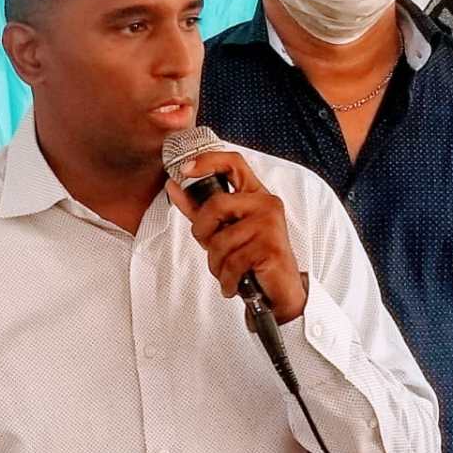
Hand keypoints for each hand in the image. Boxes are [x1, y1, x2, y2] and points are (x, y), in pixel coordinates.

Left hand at [166, 151, 306, 323]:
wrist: (279, 291)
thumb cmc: (251, 259)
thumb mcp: (221, 231)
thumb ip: (198, 209)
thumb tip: (173, 185)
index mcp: (254, 195)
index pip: (233, 163)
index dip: (207, 161)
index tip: (184, 170)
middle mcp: (266, 204)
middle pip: (216, 205)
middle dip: (204, 232)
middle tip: (212, 249)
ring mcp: (270, 224)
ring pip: (221, 239)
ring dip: (217, 263)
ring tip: (230, 271)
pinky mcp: (271, 247)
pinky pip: (232, 261)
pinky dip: (228, 278)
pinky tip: (235, 283)